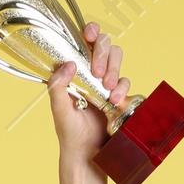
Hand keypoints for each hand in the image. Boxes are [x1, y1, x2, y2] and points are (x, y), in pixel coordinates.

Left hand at [48, 22, 130, 164]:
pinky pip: (125, 80)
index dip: (90, 31)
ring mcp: (105, 81)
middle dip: (102, 54)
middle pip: (104, 44)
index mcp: (75, 69)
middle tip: (96, 73)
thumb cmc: (69, 132)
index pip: (84, 41)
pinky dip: (121, 87)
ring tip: (106, 89)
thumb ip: (57, 87)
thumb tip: (68, 65)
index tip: (89, 34)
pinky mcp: (118, 93)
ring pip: (117, 58)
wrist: (86, 153)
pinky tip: (114, 100)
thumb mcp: (59, 110)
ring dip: (113, 69)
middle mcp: (91, 71)